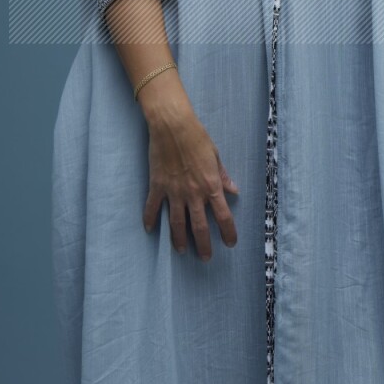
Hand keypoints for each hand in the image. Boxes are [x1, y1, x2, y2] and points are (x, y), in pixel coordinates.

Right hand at [143, 105, 239, 261]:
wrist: (172, 126)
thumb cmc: (197, 137)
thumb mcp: (215, 156)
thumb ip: (223, 176)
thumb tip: (234, 191)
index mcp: (211, 186)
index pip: (223, 216)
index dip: (228, 232)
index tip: (230, 243)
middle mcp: (193, 193)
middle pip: (199, 226)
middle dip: (204, 245)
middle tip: (206, 258)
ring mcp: (174, 191)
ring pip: (176, 223)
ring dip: (179, 239)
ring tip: (182, 251)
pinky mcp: (157, 186)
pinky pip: (152, 207)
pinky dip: (150, 219)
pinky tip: (149, 229)